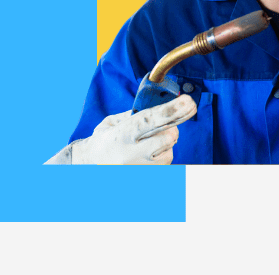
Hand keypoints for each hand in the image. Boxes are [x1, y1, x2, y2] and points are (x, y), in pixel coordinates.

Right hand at [75, 95, 196, 164]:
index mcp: (122, 134)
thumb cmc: (104, 141)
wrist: (90, 166)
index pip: (150, 120)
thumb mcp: (114, 122)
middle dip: (172, 128)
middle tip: (167, 125)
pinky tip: (146, 154)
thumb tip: (163, 106)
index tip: (188, 102)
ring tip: (147, 143)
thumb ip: (136, 114)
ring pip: (169, 151)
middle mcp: (132, 153)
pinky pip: (165, 163)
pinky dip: (161, 155)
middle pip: (167, 137)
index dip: (171, 110)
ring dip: (165, 143)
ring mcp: (139, 168)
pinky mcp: (146, 176)